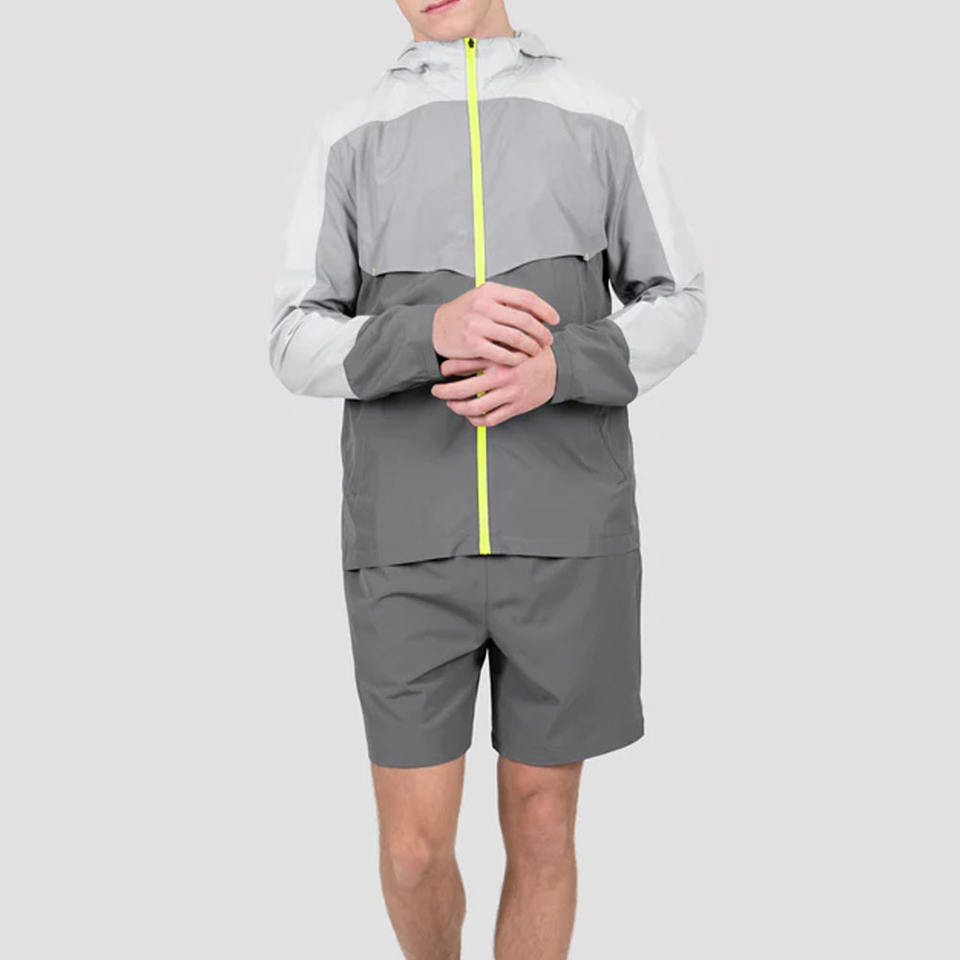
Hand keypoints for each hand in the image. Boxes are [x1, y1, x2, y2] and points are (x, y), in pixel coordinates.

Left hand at [430, 347, 557, 426]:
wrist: (559, 369)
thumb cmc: (531, 353)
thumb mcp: (513, 338)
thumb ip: (491, 339)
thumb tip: (466, 337)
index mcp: (498, 356)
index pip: (465, 363)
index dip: (448, 368)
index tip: (442, 370)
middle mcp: (502, 376)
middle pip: (463, 389)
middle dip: (445, 392)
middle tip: (436, 391)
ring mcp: (509, 393)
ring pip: (475, 407)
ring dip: (458, 408)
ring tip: (451, 404)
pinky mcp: (516, 407)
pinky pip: (491, 419)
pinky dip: (477, 420)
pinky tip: (471, 416)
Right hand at [432, 282, 558, 365]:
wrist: (436, 328)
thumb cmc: (465, 314)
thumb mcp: (483, 299)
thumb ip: (507, 302)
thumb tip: (538, 311)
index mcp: (490, 290)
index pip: (526, 298)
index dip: (545, 310)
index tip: (555, 319)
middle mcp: (484, 305)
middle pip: (524, 319)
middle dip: (541, 332)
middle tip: (548, 340)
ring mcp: (477, 325)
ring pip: (516, 338)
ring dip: (531, 346)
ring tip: (537, 351)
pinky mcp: (473, 343)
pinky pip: (502, 353)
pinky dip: (516, 358)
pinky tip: (521, 360)